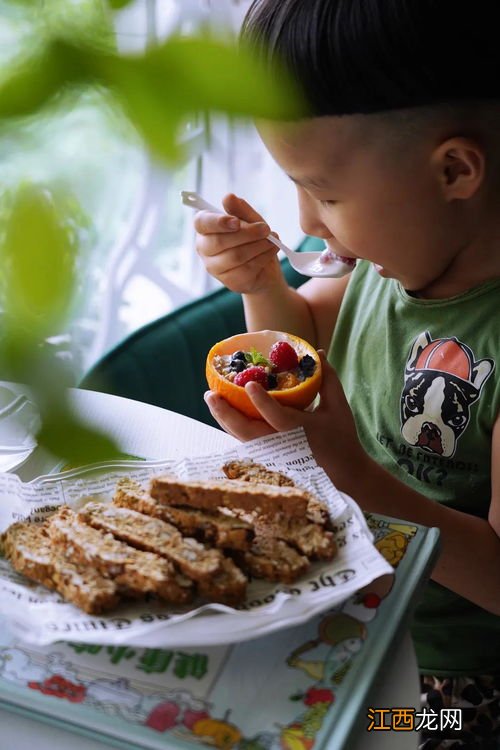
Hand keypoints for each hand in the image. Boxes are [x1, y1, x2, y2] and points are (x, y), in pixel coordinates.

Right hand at [194, 193, 283, 293]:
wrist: (266, 267)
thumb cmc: (254, 239)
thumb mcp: (251, 220)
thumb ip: (240, 210)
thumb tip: (228, 197)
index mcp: (206, 229)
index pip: (201, 223)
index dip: (218, 222)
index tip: (236, 221)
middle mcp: (205, 249)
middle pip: (219, 242)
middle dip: (246, 234)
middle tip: (266, 228)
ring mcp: (216, 268)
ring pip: (235, 256)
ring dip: (258, 246)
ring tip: (272, 240)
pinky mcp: (230, 282)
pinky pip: (247, 269)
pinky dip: (263, 257)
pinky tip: (271, 250)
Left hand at [204, 351, 368, 489]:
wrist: (344, 475)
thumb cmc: (342, 438)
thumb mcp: (338, 407)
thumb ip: (327, 380)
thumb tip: (317, 353)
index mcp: (301, 431)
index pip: (277, 416)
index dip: (261, 401)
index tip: (249, 384)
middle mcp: (282, 444)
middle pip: (247, 431)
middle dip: (226, 412)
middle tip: (211, 394)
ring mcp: (273, 455)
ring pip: (242, 438)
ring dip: (224, 419)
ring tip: (213, 400)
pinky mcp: (269, 459)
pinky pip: (246, 442)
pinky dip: (233, 427)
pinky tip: (225, 413)